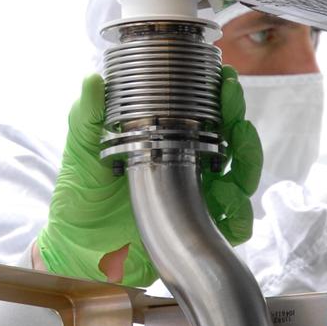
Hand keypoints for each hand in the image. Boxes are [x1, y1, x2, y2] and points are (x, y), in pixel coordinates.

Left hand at [36, 67, 262, 286]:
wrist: (78, 245)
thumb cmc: (83, 192)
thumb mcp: (83, 149)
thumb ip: (88, 115)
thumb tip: (92, 79)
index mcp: (165, 138)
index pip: (202, 110)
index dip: (219, 94)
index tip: (225, 81)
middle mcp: (188, 163)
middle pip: (231, 138)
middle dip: (240, 123)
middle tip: (236, 116)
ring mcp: (197, 196)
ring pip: (241, 176)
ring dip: (248, 166)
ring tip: (237, 163)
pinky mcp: (200, 228)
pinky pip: (233, 223)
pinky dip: (239, 216)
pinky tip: (228, 210)